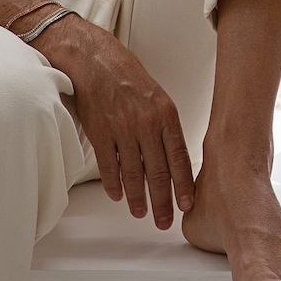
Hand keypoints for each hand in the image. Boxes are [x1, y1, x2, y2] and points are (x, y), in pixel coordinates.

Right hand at [38, 16, 194, 226]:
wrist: (94, 59)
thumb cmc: (127, 76)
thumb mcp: (156, 97)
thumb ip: (165, 126)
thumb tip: (173, 158)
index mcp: (165, 113)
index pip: (179, 157)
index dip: (183, 185)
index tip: (186, 205)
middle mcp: (147, 123)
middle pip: (158, 172)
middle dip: (163, 201)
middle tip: (164, 221)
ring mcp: (122, 129)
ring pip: (134, 174)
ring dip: (137, 197)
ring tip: (141, 212)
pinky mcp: (100, 132)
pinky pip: (109, 167)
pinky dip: (113, 184)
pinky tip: (117, 195)